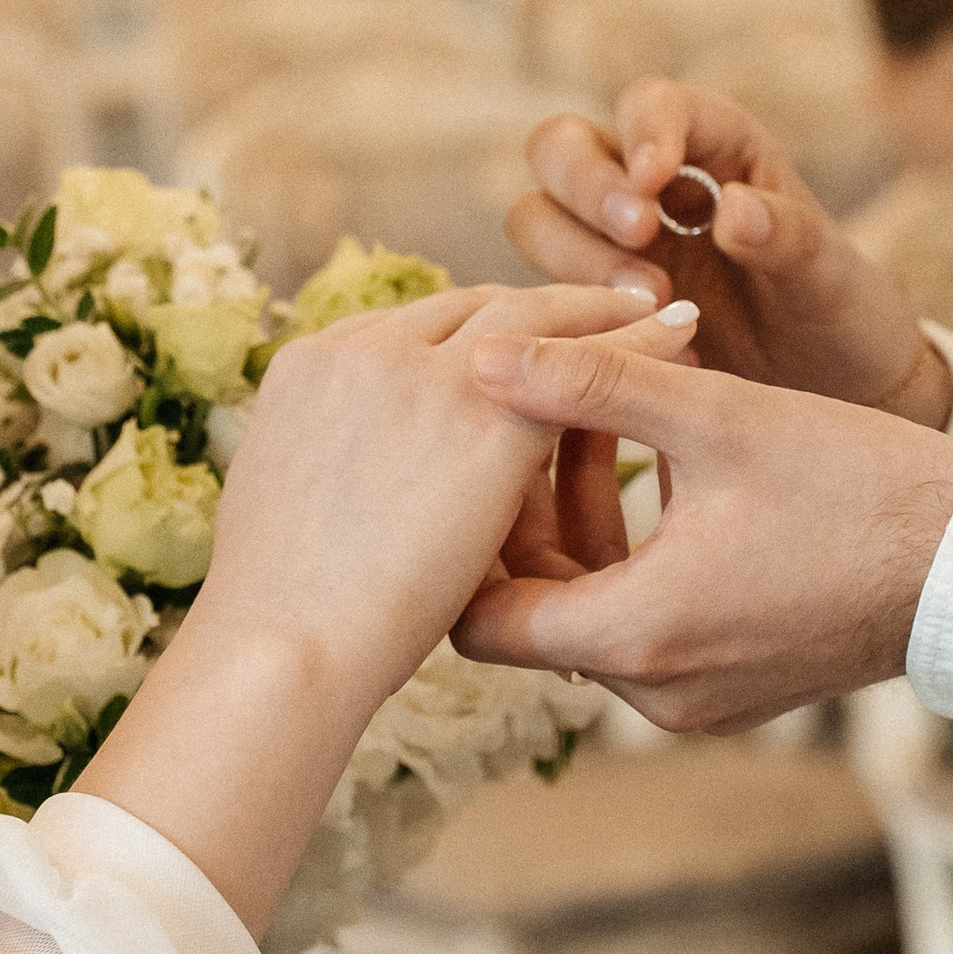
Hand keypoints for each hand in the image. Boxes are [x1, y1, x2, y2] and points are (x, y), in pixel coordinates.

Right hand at [83, 282, 694, 933]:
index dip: (478, 336)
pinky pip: (581, 359)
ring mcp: (421, 372)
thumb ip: (326, 474)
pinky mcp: (481, 412)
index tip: (522, 347)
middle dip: (545, 311)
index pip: (414, 329)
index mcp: (310, 364)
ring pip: (534, 317)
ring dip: (599, 311)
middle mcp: (366, 347)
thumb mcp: (278, 512)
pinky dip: (634, 342)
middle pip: (475, 308)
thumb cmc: (273, 618)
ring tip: (656, 312)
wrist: (281, 646)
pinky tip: (678, 341)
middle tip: (604, 307)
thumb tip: (347, 490)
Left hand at [453, 321, 952, 730]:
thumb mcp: (716, 416)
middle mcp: (657, 690)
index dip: (463, 535)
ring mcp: (701, 697)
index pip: (479, 620)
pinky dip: (636, 552)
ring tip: (605, 413)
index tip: (476, 455)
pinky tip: (663, 460)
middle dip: (526, 511)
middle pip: (534, 613)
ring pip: (594, 611)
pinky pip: (651, 624)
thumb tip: (484, 352)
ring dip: (584, 518)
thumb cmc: (860, 486)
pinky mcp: (740, 684)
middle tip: (537, 414)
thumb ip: (589, 380)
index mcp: (636, 637)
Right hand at [506, 81, 952, 424]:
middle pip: (562, 145)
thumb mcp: (829, 275)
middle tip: (639, 238)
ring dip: (573, 253)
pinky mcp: (590, 299)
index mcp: (713, 145)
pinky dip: (567, 311)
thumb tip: (732, 210)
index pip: (651, 103)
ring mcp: (609, 240)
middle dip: (585, 185)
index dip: (644, 130)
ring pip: (538, 214)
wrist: (831, 389)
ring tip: (647, 304)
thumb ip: (788, 237)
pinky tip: (624, 346)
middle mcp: (647, 183)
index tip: (654, 183)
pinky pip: (544, 288)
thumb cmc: (838, 313)